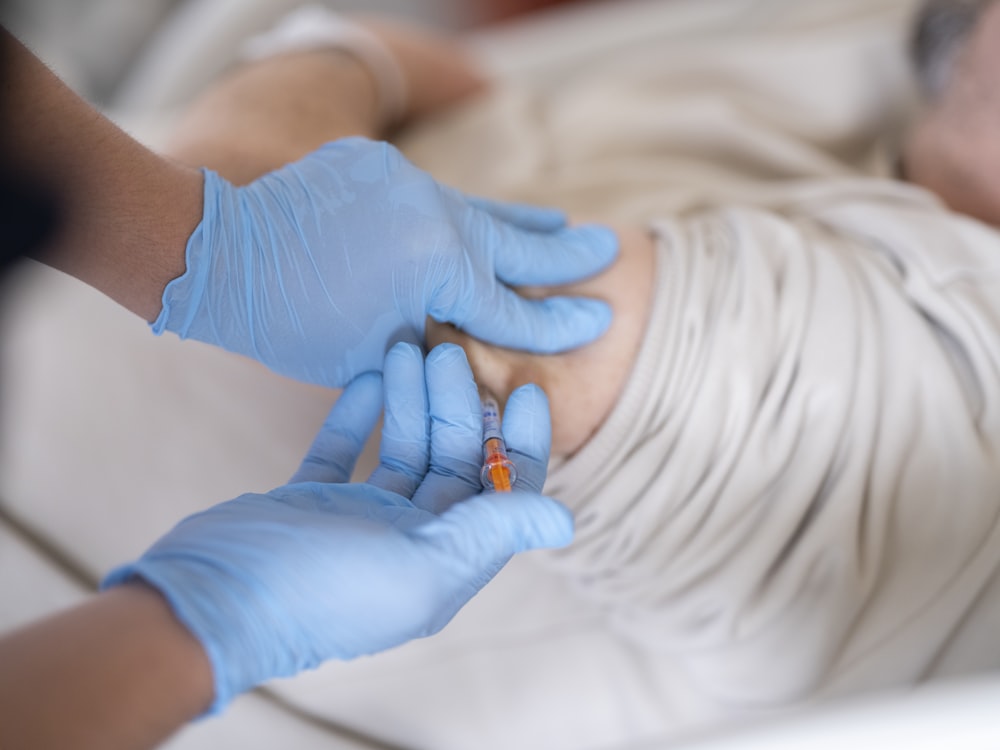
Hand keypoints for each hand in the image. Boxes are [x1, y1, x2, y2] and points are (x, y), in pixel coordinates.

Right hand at [102, 342, 570, 711]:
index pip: (504, 496)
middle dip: (458, 405)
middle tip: (447, 350)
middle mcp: (409, 541)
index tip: (522, 388)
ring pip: (402, 447)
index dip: (521, 444)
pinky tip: (370, 374)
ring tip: (409, 347)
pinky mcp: (312, 500)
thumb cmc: (320, 591)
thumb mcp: (420, 565)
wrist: (210, 602)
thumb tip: (564, 520)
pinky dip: (360, 411)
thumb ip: (490, 534)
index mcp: (445, 562)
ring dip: (410, 400)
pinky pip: (347, 447)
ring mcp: (359, 519)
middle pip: (454, 462)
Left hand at [154, 137, 617, 386]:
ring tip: (564, 223)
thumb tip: (474, 334)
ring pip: (480, 211)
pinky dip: (462, 213)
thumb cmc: (292, 322)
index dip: (558, 321)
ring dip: (522, 222)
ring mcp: (408, 182)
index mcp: (437, 269)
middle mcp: (434, 216)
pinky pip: (435, 196)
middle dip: (564, 253)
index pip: (511, 306)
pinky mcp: (379, 164)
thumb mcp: (379, 351)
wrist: (220, 254)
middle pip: (515, 243)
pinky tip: (485, 215)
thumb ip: (439, 337)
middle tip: (610, 250)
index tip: (600, 319)